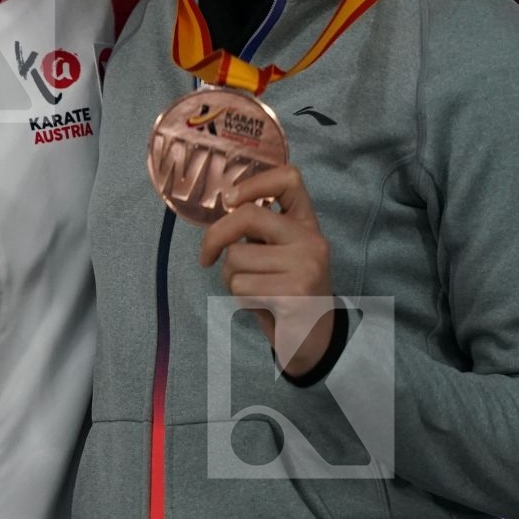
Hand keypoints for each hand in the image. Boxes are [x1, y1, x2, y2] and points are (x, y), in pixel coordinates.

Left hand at [198, 164, 337, 376]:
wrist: (311, 338)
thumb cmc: (284, 290)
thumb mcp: (277, 253)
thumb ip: (259, 231)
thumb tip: (227, 204)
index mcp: (306, 224)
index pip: (289, 179)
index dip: (254, 181)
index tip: (230, 199)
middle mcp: (311, 240)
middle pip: (248, 216)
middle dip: (215, 237)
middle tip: (207, 257)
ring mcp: (306, 267)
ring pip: (236, 258)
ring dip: (232, 278)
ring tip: (256, 289)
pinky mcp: (294, 294)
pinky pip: (241, 286)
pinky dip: (240, 298)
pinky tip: (263, 305)